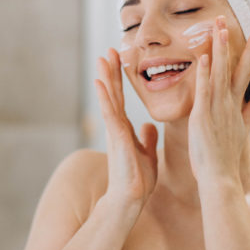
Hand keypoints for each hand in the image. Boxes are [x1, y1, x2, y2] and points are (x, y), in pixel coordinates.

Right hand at [95, 48, 158, 207]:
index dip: (119, 79)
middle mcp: (117, 126)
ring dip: (105, 78)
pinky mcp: (115, 137)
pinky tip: (100, 83)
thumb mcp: (147, 153)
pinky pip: (109, 113)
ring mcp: (114, 131)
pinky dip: (104, 97)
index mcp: (124, 129)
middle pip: (113, 93)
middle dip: (111, 71)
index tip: (119, 60)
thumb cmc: (137, 180)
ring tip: (102, 58)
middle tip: (109, 50)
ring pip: (109, 98)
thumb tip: (148, 125)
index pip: (121, 98)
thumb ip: (146, 139)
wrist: (130, 199)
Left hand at [187, 16, 249, 180]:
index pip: (244, 72)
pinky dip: (205, 75)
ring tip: (219, 27)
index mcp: (235, 106)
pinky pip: (204, 91)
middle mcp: (228, 104)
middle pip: (234, 67)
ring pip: (219, 73)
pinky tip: (204, 58)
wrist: (220, 178)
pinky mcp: (203, 117)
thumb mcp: (242, 129)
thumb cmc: (226, 156)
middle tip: (236, 19)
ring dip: (219, 49)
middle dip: (236, 42)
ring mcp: (216, 109)